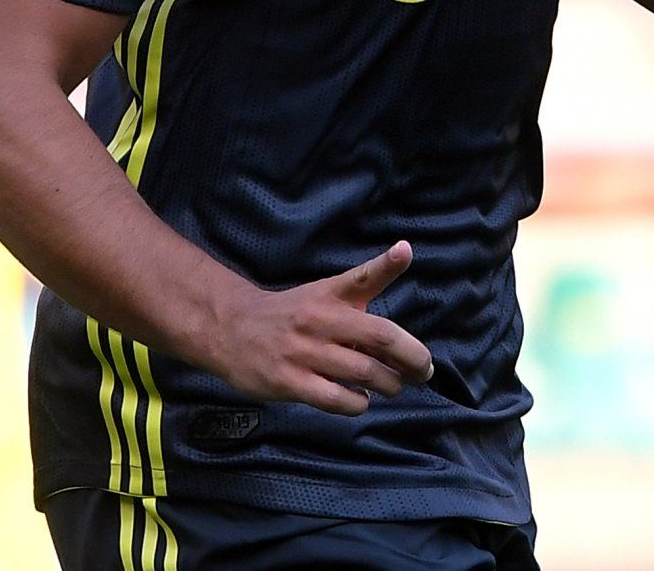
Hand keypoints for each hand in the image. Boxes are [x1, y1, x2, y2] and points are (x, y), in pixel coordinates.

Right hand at [203, 242, 434, 416]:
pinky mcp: (288, 382)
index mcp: (330, 294)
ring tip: (393, 386)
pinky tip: (359, 399)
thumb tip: (406, 250)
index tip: (405, 254)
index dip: (387, 264)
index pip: (362, 277)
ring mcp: (303, 352)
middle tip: (423, 371)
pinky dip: (356, 403)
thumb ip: (367, 278)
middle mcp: (319, 319)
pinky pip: (335, 399)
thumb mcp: (328, 291)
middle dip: (411, 359)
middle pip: (379, 338)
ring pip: (363, 373)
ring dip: (388, 385)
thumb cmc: (293, 312)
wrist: (231, 329)